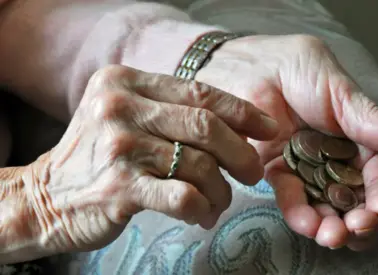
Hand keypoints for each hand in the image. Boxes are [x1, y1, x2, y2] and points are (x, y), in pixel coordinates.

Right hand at [22, 65, 278, 253]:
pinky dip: (202, 207)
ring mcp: (118, 147)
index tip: (269, 128)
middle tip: (253, 173)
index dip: (242, 111)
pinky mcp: (119, 187)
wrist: (45, 197)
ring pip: (200, 165)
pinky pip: (183, 196)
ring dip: (221, 189)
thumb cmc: (98, 156)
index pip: (199, 92)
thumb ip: (170, 111)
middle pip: (205, 126)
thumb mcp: (126, 116)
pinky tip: (201, 214)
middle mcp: (119, 106)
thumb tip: (238, 127)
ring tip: (219, 201)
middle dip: (241, 153)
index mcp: (125, 81)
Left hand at [196, 34, 377, 249]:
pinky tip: (309, 224)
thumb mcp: (338, 90)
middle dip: (362, 219)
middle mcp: (337, 159)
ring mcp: (308, 170)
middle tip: (359, 228)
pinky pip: (292, 199)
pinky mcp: (279, 174)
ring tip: (333, 236)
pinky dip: (301, 215)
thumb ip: (370, 119)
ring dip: (333, 226)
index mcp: (360, 138)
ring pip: (326, 206)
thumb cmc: (298, 69)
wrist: (250, 67)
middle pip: (356, 199)